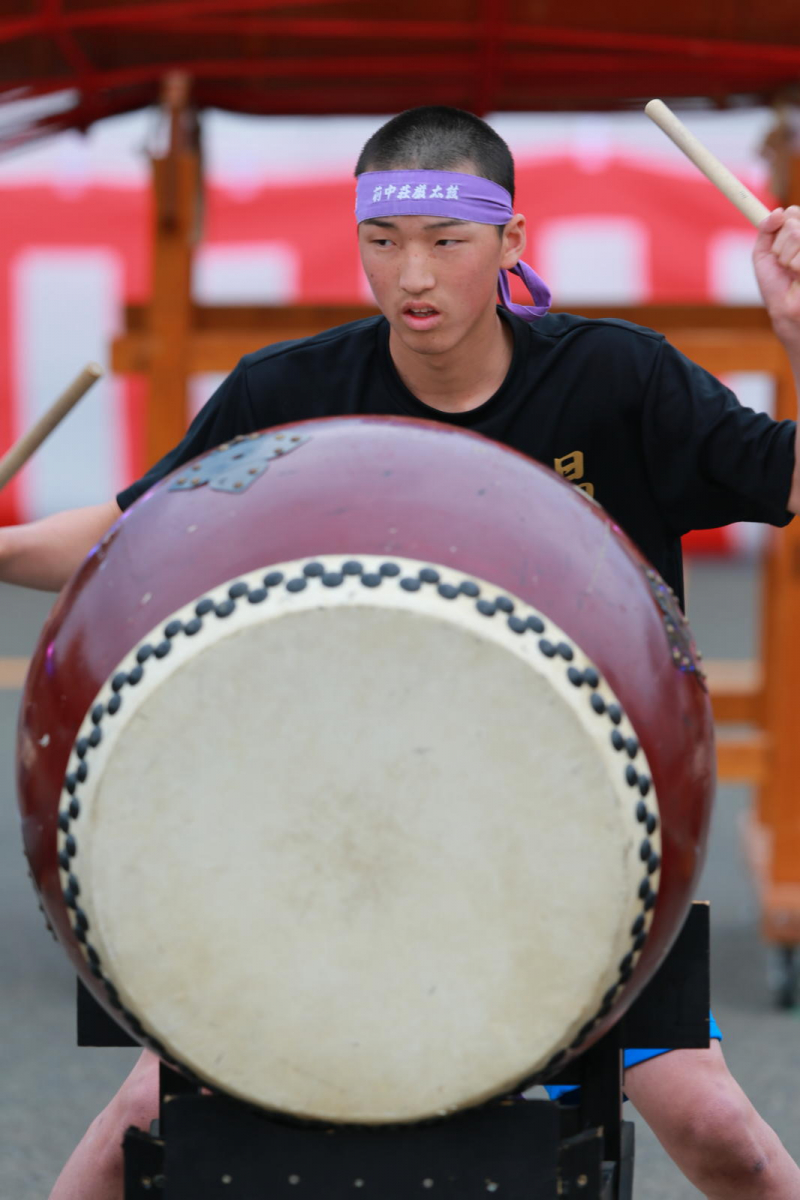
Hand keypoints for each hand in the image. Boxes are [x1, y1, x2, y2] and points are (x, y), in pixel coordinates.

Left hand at [753, 206, 799, 347]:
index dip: (780, 223)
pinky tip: (798, 276)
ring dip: (785, 257)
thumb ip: (766, 230)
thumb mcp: (764, 254)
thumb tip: (778, 211)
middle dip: (779, 245)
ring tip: (790, 272)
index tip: (775, 240)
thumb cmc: (776, 285)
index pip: (792, 212)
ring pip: (796, 233)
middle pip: (792, 220)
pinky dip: (794, 265)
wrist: (786, 310)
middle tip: (783, 263)